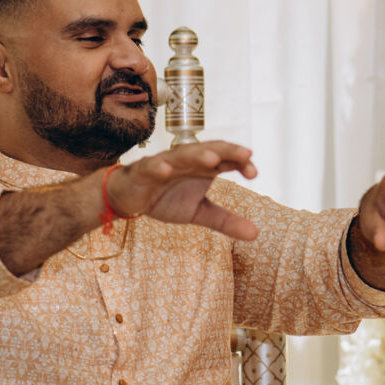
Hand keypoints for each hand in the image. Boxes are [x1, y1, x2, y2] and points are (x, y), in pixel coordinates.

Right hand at [106, 141, 259, 240]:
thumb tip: (256, 234)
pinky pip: (151, 167)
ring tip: (213, 159)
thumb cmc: (165, 198)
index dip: (241, 162)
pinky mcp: (144, 170)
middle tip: (246, 154)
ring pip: (182, 155)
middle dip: (227, 151)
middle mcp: (187, 161)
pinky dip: (159, 167)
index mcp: (202, 167)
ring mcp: (165, 163)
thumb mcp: (199, 212)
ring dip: (197, 155)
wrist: (128, 198)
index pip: (226, 159)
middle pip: (209, 150)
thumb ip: (225, 220)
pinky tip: (166, 171)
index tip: (254, 173)